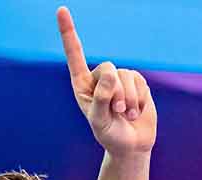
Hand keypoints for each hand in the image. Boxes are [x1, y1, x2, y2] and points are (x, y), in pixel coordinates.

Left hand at [59, 7, 155, 155]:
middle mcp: (99, 78)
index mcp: (82, 85)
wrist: (131, 145)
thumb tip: (110, 75)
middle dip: (115, 93)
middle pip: (108, 68)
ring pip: (125, 76)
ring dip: (128, 100)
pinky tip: (136, 112)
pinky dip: (139, 100)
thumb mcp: (99, 121)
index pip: (75, 55)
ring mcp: (119, 79)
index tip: (61, 10)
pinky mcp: (137, 83)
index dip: (68, 32)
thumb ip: (100, 98)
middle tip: (117, 113)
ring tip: (126, 116)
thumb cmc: (109, 135)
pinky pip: (140, 83)